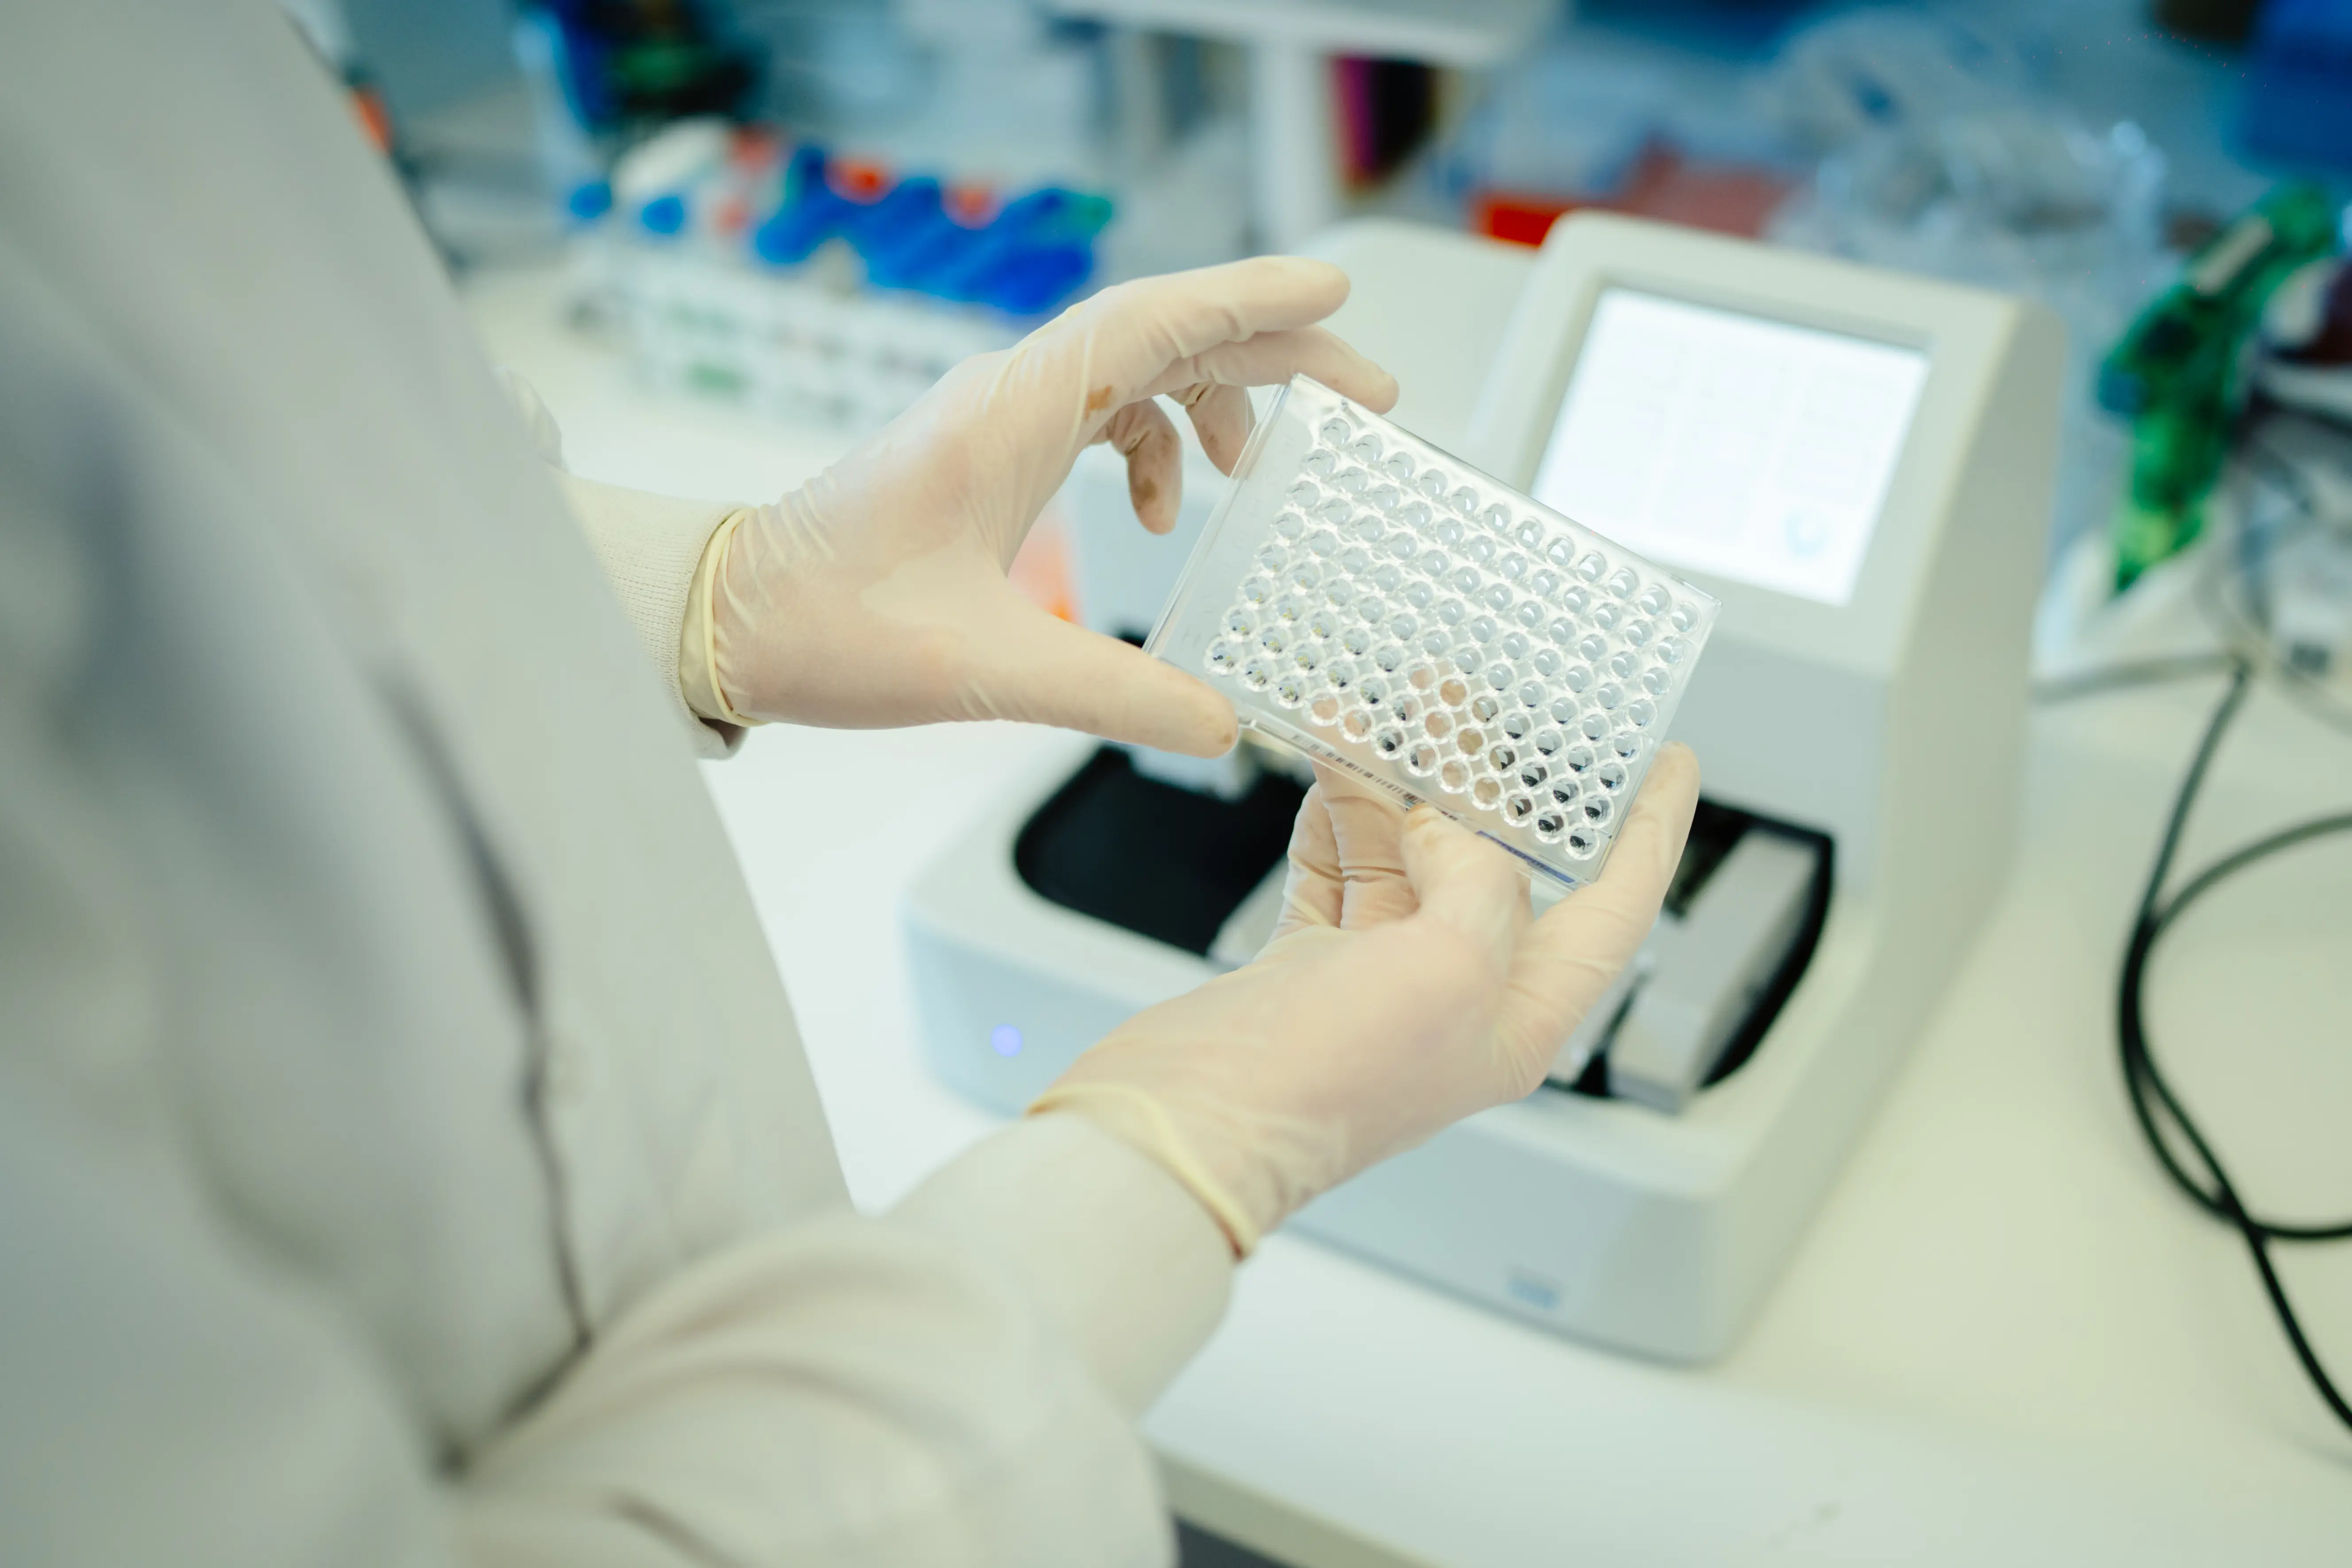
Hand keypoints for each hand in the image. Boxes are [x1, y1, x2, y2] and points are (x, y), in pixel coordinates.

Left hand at [711, 258, 1399, 753]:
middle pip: (1164, 339)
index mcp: (1011, 414)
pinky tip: (1162, 517)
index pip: (1154, 323)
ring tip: (1260, 471)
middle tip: (1366, 392)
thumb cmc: (833, 626)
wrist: (733, 619)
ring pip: (1133, 375)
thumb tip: (1221, 726)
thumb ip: (1116, 696)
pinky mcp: (985, 452)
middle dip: (1269, 358)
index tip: (1334, 299)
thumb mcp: (988, 671)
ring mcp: (996, 417)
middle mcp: (1008, 394)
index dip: (1252, 304)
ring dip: (1210, 407)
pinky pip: (1096, 417)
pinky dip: (1149, 450)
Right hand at [1031, 744, 1701, 1253]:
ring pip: (1405, 854)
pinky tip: (1328, 762)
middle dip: (1480, 774)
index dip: (1648, 831)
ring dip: (1392, 780)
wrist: (1186, 1127)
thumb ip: (1477, 883)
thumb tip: (1450, 830)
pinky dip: (1333, 812)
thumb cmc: (1322, 1086)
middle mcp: (1454, 999)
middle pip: (1493, 863)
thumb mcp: (1447, 969)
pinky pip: (1336, 868)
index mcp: (1518, 1019)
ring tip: (1373, 707)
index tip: (1666, 761)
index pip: (1613, 908)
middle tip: (1458, 694)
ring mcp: (1375, 983)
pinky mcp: (1304, 970)